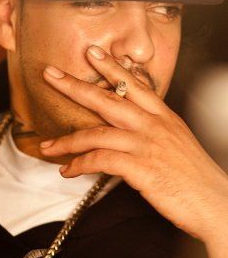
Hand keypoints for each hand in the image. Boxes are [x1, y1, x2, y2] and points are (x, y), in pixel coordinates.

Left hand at [41, 46, 227, 244]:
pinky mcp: (142, 168)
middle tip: (51, 74)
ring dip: (67, 141)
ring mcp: (147, 145)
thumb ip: (152, 132)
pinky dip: (80, 165)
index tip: (92, 52)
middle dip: (75, 85)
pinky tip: (68, 170)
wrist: (217, 205)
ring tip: (47, 146)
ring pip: (96, 133)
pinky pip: (100, 160)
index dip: (111, 67)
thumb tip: (127, 131)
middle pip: (108, 99)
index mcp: (163, 117)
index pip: (133, 84)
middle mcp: (154, 125)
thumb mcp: (176, 144)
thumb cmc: (195, 178)